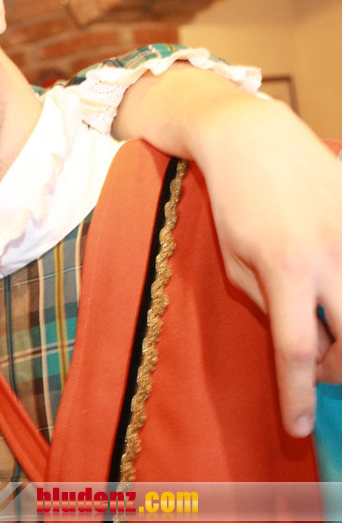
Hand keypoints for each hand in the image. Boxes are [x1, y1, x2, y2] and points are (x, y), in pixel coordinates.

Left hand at [116, 66, 341, 437]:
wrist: (255, 137)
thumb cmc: (233, 201)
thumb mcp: (234, 258)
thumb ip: (267, 304)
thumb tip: (302, 343)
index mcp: (285, 268)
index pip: (297, 350)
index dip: (299, 394)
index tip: (299, 427)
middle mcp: (330, 255)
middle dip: (335, 369)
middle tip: (314, 368)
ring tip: (321, 327)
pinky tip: (331, 296)